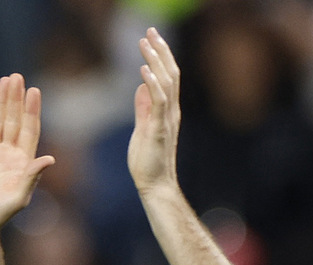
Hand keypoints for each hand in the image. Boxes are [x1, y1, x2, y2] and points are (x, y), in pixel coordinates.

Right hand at [0, 73, 55, 235]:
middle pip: (14, 120)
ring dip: (1, 101)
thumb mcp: (18, 198)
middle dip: (16, 99)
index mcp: (22, 162)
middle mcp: (7, 153)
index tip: (34, 90)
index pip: (29, 130)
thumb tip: (50, 159)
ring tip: (5, 80)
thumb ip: (32, 177)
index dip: (32, 110)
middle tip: (17, 77)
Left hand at [128, 28, 180, 196]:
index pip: (167, 77)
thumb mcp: (143, 128)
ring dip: (155, 61)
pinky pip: (159, 102)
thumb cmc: (148, 161)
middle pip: (170, 73)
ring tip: (145, 42)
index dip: (160, 56)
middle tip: (150, 30)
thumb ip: (144, 108)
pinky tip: (143, 69)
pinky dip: (152, 84)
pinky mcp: (160, 129)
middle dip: (160, 50)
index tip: (150, 38)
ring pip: (166, 82)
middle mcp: (172, 111)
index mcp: (168, 110)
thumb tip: (141, 87)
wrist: (155, 185)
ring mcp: (168, 119)